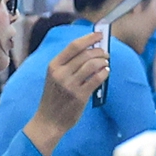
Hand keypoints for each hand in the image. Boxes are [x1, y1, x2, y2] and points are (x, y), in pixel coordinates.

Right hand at [25, 34, 110, 155]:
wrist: (48, 121)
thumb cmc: (53, 98)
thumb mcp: (54, 77)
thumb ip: (67, 65)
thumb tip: (89, 50)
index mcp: (53, 66)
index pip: (74, 46)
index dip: (89, 38)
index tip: (99, 34)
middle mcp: (61, 73)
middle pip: (85, 54)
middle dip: (99, 51)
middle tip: (105, 53)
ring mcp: (70, 85)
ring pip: (92, 65)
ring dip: (103, 61)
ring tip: (106, 62)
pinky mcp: (80, 96)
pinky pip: (97, 79)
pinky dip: (104, 72)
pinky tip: (106, 72)